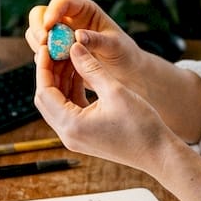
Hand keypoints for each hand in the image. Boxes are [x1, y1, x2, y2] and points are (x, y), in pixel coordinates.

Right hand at [25, 0, 144, 88]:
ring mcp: (60, 36)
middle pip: (40, 15)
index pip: (62, 3)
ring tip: (53, 60)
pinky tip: (56, 71)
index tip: (49, 27)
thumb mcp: (115, 46)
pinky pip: (41, 53)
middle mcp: (68, 19)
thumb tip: (77, 36)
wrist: (125, 73)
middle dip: (38, 28)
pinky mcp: (56, 52)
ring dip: (39, 45)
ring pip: (36, 34)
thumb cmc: (124, 54)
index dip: (52, 12)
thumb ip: (97, 40)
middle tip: (44, 45)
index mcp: (84, 10)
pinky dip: (43, 60)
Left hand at [33, 40, 177, 173]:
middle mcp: (68, 134)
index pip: (44, 92)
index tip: (46, 47)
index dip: (43, 68)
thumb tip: (74, 47)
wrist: (157, 153)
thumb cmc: (140, 126)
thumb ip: (91, 68)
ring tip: (71, 57)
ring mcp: (75, 137)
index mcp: (71, 125)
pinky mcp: (84, 136)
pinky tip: (81, 74)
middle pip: (46, 99)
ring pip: (57, 103)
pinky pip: (70, 110)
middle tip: (58, 49)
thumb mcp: (114, 90)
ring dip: (62, 81)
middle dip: (50, 72)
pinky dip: (72, 91)